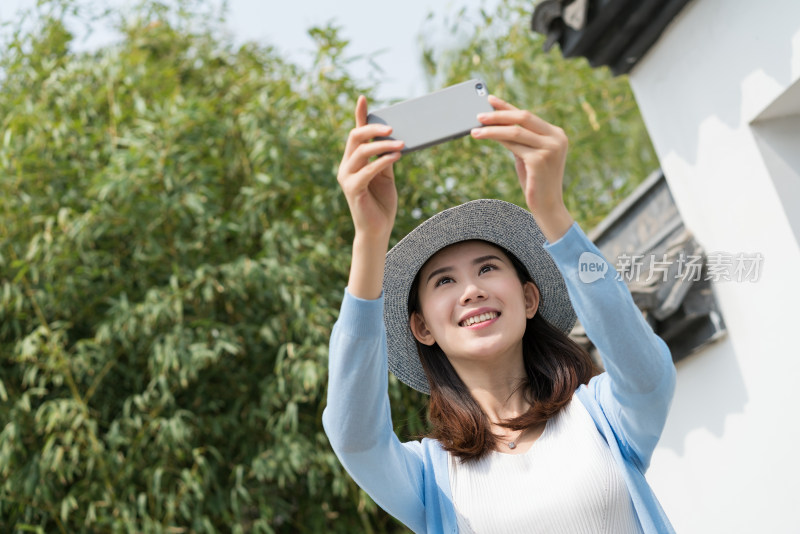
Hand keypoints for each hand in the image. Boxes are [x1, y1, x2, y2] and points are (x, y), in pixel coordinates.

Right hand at [337, 95, 403, 241]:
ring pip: (361, 151)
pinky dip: (382, 160)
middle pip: (355, 137)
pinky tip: (396, 156)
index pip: (355, 134)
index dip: (359, 116)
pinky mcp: (353, 189)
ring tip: (401, 144)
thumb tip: (394, 139)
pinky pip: (368, 169)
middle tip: (393, 127)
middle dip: (373, 129)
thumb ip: (385, 158)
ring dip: (383, 145)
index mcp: (353, 162)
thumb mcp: (386, 176)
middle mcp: (346, 167)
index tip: (363, 98)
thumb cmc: (381, 203)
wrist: (377, 230)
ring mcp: (347, 177)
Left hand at [471, 95, 573, 241]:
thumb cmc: (535, 182)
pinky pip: (513, 145)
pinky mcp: (540, 160)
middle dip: (499, 115)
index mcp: (556, 134)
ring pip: (515, 131)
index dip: (507, 107)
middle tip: (479, 114)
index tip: (490, 99)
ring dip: (493, 129)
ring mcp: (550, 148)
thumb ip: (519, 140)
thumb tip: (496, 124)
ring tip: (475, 130)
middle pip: (523, 118)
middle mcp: (557, 138)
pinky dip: (496, 139)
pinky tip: (484, 138)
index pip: (528, 116)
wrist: (548, 206)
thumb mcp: (528, 155)